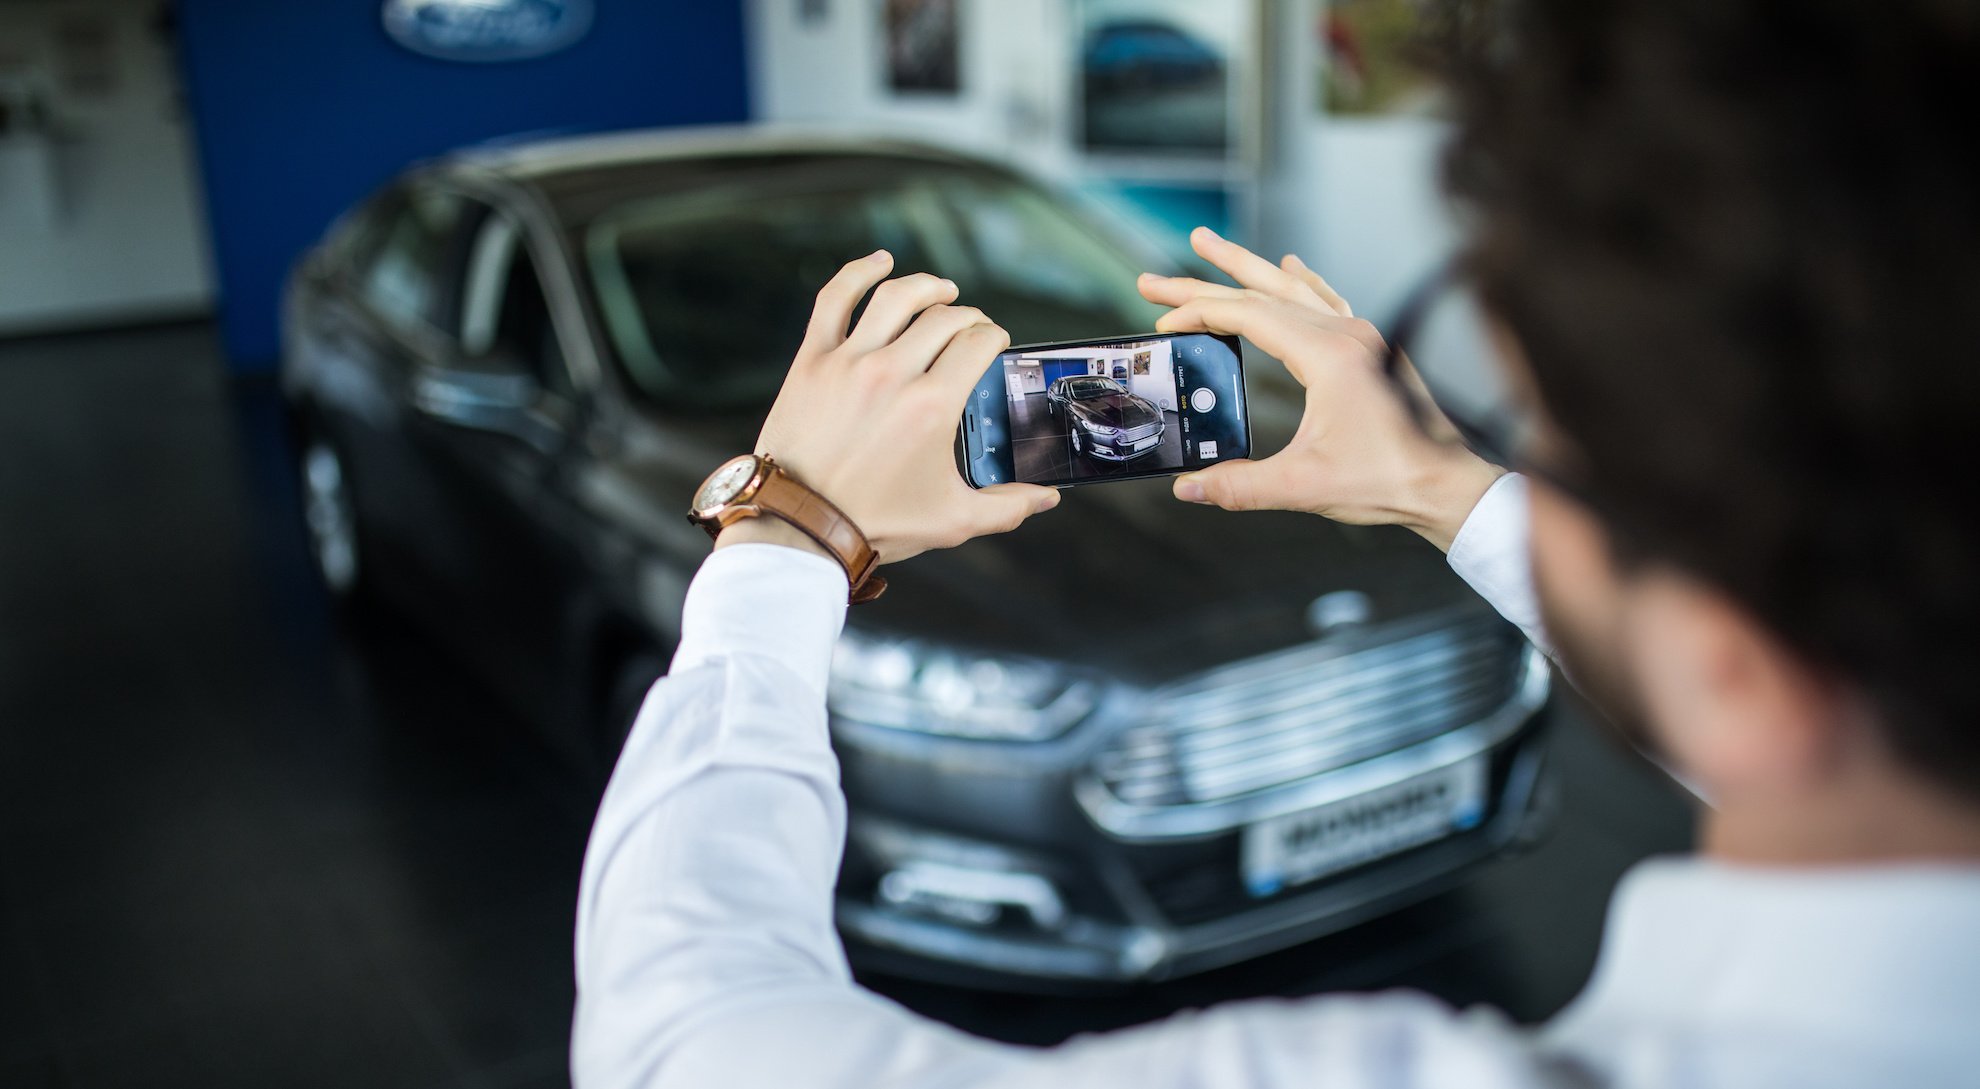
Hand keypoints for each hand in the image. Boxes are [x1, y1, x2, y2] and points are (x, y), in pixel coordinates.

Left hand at [725, 251, 1059, 565]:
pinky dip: (859, 272)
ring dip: (927, 286)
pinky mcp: (812, 360)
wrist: (802, 525)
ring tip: (941, 289)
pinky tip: (880, 262)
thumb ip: (1006, 506)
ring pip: (896, 297)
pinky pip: (835, 299)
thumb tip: (1047, 499)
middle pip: (944, 319)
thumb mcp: (952, 520)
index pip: (977, 344)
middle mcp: (893, 373)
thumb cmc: (876, 522)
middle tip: (971, 328)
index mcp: (933, 405)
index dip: (994, 337)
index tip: (994, 342)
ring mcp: (849, 361)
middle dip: (968, 317)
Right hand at [1137, 227, 1501, 550]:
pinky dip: (1301, 282)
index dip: (1199, 314)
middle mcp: (1347, 334)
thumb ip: (1240, 486)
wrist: (1448, 484)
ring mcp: (1363, 337)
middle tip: (1157, 277)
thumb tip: (1188, 488)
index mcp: (1329, 356)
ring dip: (1247, 268)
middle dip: (1206, 281)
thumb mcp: (1304, 486)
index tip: (1164, 320)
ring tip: (1210, 245)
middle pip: (1262, 292)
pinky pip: (1327, 300)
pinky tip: (1292, 267)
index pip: (1248, 316)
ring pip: (1292, 288)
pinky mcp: (1373, 349)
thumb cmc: (1390, 479)